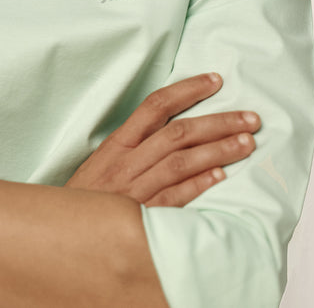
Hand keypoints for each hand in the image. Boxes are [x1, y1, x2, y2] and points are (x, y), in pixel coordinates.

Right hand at [65, 73, 259, 206]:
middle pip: (179, 133)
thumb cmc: (87, 197)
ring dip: (219, 151)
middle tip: (250, 117)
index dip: (187, 89)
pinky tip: (221, 176)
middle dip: (218, 122)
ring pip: (183, 162)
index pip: (156, 105)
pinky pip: (175, 198)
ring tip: (247, 143)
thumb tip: (171, 124)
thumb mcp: (103, 161)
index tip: (215, 80)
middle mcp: (127, 162)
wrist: (63, 233)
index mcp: (117, 143)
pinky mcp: (143, 217)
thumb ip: (134, 144)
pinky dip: (199, 185)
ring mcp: (135, 190)